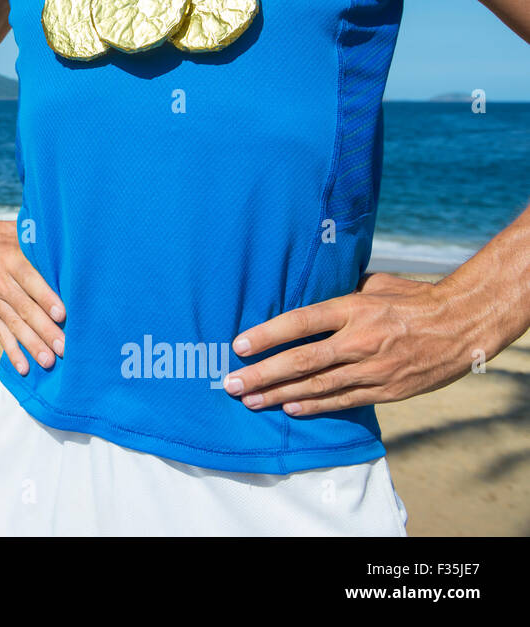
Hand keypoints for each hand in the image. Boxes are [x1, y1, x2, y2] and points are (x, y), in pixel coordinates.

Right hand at [0, 216, 64, 374]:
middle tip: (63, 347)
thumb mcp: (19, 230)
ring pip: (13, 324)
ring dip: (31, 344)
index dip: (45, 297)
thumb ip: (40, 243)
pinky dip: (11, 351)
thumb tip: (71, 248)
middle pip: (24, 308)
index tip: (62, 314)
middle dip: (44, 329)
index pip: (29, 280)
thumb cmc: (1, 233)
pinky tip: (23, 367)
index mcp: (9, 258)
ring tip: (48, 361)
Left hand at [225, 272, 478, 415]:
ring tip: (250, 400)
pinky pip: (343, 400)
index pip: (300, 321)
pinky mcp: (387, 389)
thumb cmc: (413, 298)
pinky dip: (314, 406)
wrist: (462, 325)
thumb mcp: (375, 284)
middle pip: (301, 360)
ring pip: (317, 386)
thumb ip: (340, 293)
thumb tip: (306, 288)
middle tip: (231, 383)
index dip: (267, 334)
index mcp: (353, 308)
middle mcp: (359, 339)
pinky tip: (289, 409)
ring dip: (280, 395)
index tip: (239, 345)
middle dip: (262, 374)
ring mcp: (373, 368)